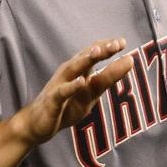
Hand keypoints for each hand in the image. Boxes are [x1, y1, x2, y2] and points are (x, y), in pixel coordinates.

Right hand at [13, 38, 133, 145]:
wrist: (37, 124)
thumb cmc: (66, 106)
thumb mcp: (91, 93)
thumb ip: (108, 78)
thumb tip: (129, 60)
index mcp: (79, 70)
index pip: (93, 53)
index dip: (107, 46)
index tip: (123, 41)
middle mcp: (69, 73)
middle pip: (85, 57)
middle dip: (100, 50)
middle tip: (116, 44)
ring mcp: (59, 85)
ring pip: (73, 69)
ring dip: (85, 60)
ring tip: (98, 52)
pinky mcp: (52, 101)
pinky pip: (62, 92)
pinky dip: (71, 86)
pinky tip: (81, 81)